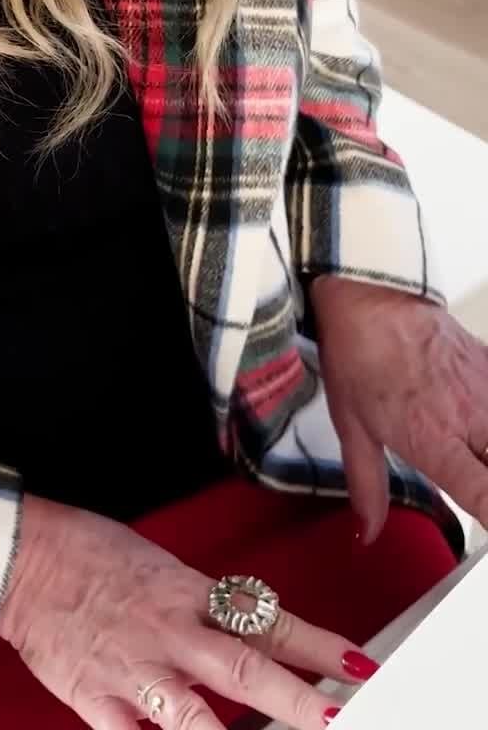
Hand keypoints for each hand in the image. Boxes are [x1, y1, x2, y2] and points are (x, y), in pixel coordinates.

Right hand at [0, 493, 372, 728]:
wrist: (24, 557)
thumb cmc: (91, 553)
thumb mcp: (161, 568)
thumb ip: (204, 608)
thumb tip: (249, 637)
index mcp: (188, 593)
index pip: (266, 620)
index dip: (316, 645)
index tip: (358, 666)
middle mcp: (169, 632)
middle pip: (243, 669)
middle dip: (296, 699)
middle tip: (336, 717)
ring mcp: (134, 670)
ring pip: (194, 717)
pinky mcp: (97, 698)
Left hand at [315, 276, 487, 545]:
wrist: (370, 293)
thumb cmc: (359, 355)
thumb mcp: (352, 428)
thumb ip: (368, 487)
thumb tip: (368, 533)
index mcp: (436, 440)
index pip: (487, 498)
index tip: (486, 530)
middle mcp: (471, 418)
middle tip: (473, 483)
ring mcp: (487, 390)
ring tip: (469, 452)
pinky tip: (476, 425)